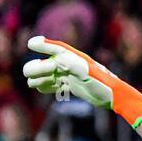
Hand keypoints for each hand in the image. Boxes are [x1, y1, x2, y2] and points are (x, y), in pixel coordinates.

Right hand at [22, 36, 141, 124]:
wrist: (114, 96)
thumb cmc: (102, 83)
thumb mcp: (86, 73)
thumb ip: (71, 66)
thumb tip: (55, 61)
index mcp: (76, 59)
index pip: (58, 49)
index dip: (44, 46)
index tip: (31, 44)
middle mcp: (74, 65)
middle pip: (51, 64)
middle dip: (38, 67)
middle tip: (26, 72)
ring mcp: (74, 75)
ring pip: (52, 74)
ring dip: (41, 77)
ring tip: (30, 83)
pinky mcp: (75, 85)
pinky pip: (58, 83)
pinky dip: (49, 85)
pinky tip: (40, 89)